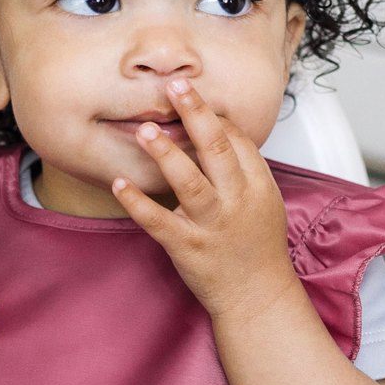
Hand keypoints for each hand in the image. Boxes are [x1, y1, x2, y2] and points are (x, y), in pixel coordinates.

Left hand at [111, 78, 296, 319]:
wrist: (257, 297)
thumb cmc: (257, 246)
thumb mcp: (264, 200)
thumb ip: (243, 165)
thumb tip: (216, 125)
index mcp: (258, 186)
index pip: (236, 140)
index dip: (211, 114)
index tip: (188, 93)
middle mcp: (236, 202)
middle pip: (216, 150)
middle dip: (195, 114)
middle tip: (174, 87)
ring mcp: (211, 225)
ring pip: (189, 183)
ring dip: (165, 155)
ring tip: (144, 130)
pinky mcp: (187, 247)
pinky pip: (159, 221)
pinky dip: (137, 203)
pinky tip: (120, 183)